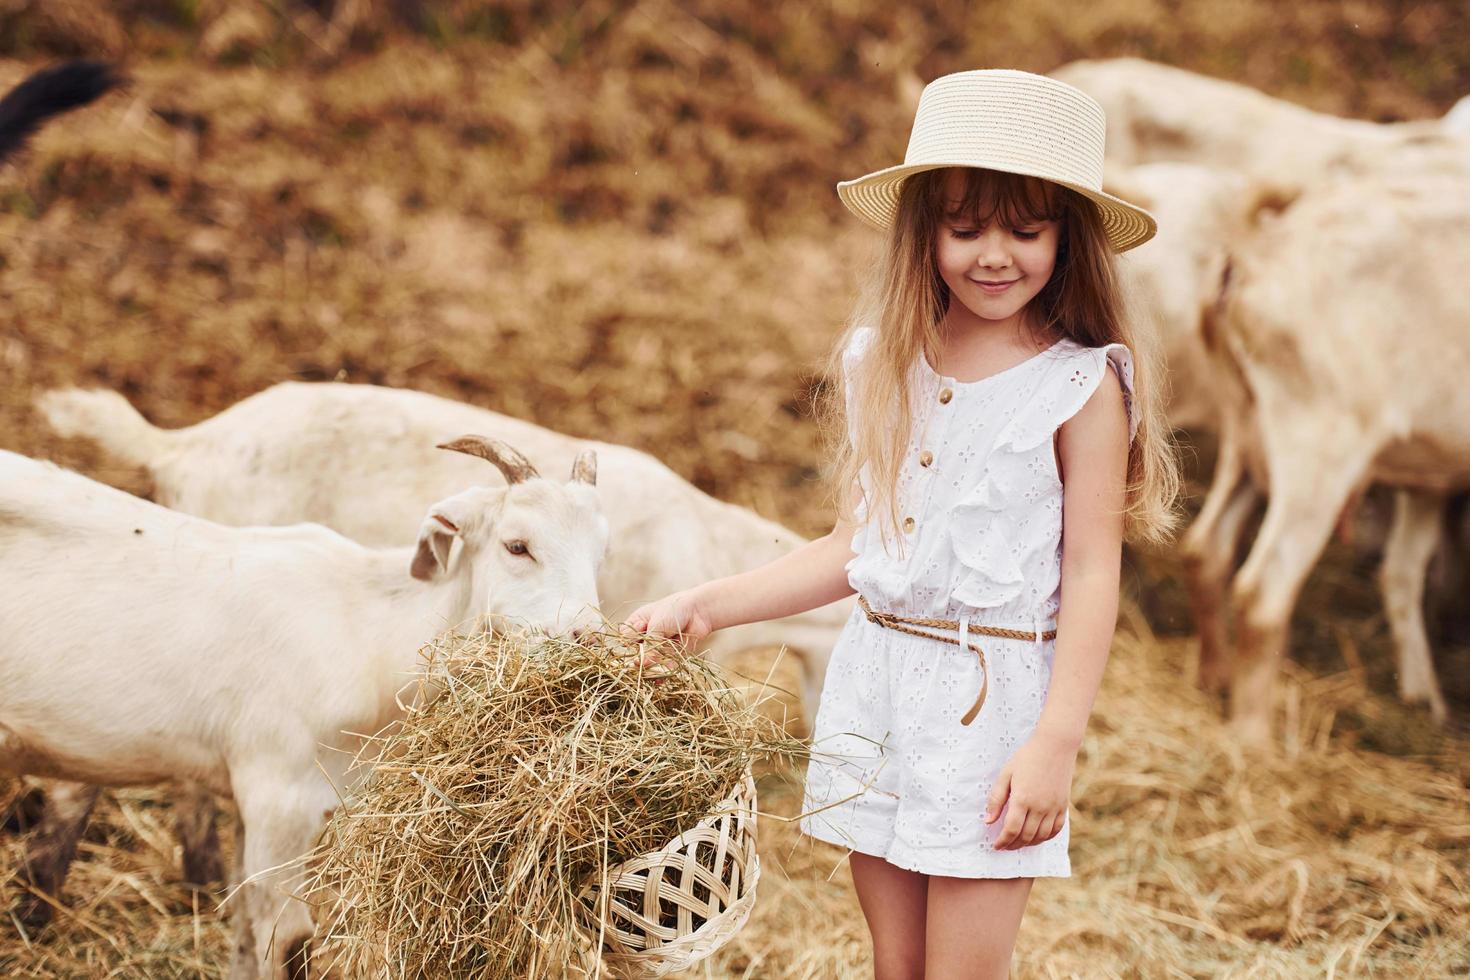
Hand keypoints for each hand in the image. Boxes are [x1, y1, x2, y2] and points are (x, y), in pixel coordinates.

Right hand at [621, 589, 713, 667]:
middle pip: (636, 650)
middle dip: (639, 656)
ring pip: (650, 661)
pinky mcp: (671, 654)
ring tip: (649, 671)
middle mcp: (647, 634)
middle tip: (639, 660)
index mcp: (638, 622)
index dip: (630, 636)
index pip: (626, 635)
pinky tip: (659, 680)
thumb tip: (641, 665)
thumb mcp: (657, 625)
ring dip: (650, 667)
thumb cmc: (674, 610)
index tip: (641, 628)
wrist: (699, 611)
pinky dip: (662, 673)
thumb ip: (649, 645)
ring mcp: (659, 644)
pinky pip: (664, 666)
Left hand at [985, 730, 1076, 850]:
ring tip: (1018, 843)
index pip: (1011, 830)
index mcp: (1023, 799)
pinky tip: (1037, 837)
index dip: (1002, 841)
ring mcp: (1054, 808)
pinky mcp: (1063, 806)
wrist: (1054, 746)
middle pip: (1026, 836)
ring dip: (1028, 844)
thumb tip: (987, 821)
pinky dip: (1045, 837)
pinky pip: (1056, 830)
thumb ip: (996, 799)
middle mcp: (1040, 806)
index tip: (996, 845)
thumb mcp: (1005, 774)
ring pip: (1041, 836)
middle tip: (1004, 846)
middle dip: (1013, 845)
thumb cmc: (1026, 758)